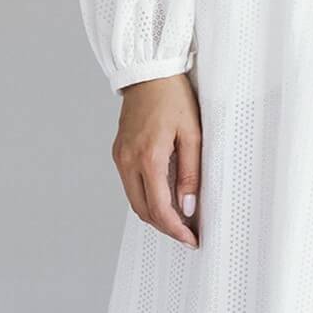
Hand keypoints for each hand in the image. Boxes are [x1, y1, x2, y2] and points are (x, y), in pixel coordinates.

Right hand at [112, 72, 201, 246]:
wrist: (148, 73)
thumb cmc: (173, 97)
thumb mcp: (193, 135)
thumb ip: (190, 174)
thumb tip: (188, 207)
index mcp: (148, 157)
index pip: (159, 208)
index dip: (176, 230)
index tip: (191, 239)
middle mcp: (128, 161)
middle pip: (143, 210)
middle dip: (165, 227)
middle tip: (187, 234)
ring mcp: (120, 157)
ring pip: (135, 200)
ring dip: (155, 214)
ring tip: (179, 219)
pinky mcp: (118, 152)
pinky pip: (130, 185)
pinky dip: (146, 198)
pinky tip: (163, 197)